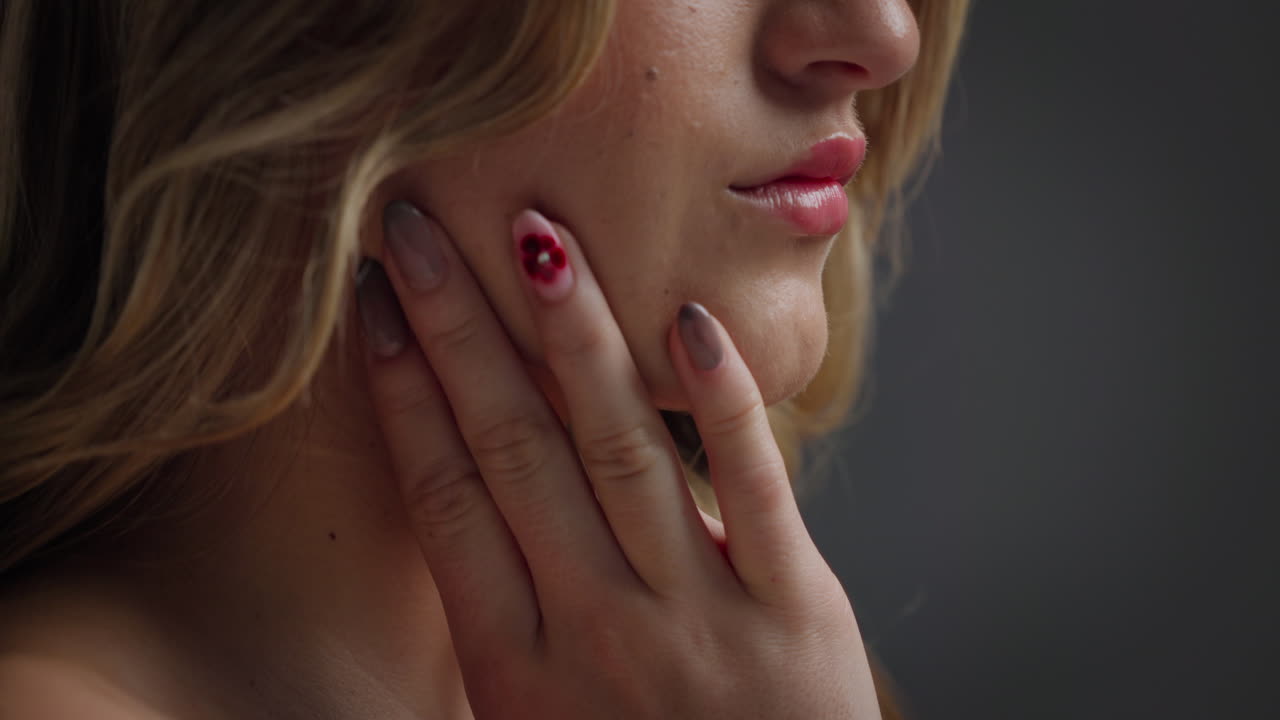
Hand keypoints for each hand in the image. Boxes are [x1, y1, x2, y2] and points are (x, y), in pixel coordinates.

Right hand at [357, 200, 880, 718]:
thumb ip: (506, 620)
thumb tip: (466, 499)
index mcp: (515, 663)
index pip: (443, 495)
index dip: (403, 391)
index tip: (374, 304)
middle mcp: (593, 629)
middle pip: (511, 449)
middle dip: (459, 328)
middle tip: (418, 226)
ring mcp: (695, 617)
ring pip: (618, 447)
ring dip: (572, 335)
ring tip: (537, 237)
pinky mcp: (793, 610)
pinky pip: (753, 488)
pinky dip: (720, 402)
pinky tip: (687, 319)